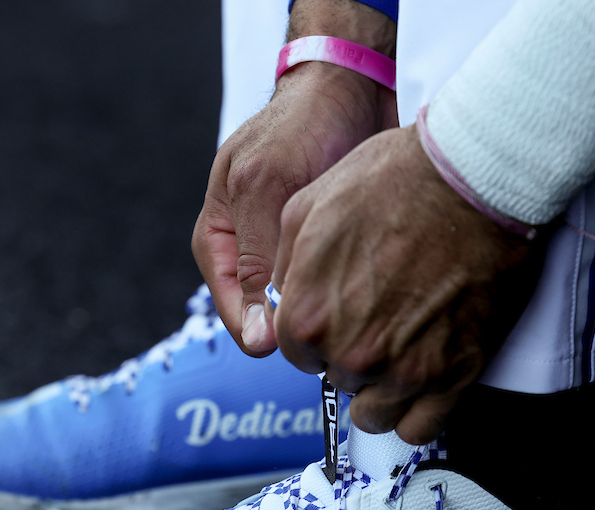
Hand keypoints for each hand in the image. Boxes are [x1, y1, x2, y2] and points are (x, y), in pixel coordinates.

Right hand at [193, 64, 395, 355]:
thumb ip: (256, 259)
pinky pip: (337, 286)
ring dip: (335, 309)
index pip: (239, 318)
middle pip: (275, 319)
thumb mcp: (265, 185)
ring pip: (310, 308)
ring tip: (363, 301)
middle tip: (345, 323)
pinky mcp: (327, 247)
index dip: (272, 337)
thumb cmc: (300, 122)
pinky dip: (355, 289)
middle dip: (309, 325)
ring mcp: (289, 252)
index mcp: (218, 243)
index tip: (310, 339)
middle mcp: (251, 254)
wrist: (348, 85)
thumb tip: (257, 335)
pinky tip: (376, 282)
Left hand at [270, 125, 544, 443]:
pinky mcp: (453, 377)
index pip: (298, 354)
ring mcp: (404, 371)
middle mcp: (352, 353)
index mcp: (308, 317)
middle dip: (352, 353)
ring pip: (375, 413)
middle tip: (382, 314)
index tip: (343, 312)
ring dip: (382, 388)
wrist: (475, 179)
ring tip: (402, 348)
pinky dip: (418, 411)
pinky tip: (423, 381)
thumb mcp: (308, 206)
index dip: (320, 330)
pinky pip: (419, 427)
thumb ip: (283, 266)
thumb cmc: (396, 181)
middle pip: (338, 379)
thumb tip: (279, 299)